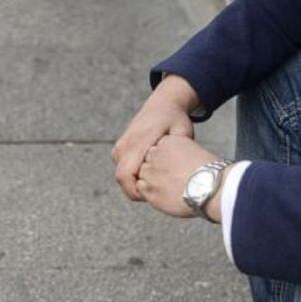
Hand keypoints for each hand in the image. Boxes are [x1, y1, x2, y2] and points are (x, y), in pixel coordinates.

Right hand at [112, 74, 200, 200]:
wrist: (161, 104)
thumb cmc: (175, 120)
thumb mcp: (183, 132)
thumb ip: (178, 151)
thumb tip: (178, 171)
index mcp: (140, 140)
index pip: (126, 174)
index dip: (135, 191)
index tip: (152, 196)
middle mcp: (125, 143)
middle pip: (121, 178)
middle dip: (135, 191)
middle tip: (155, 195)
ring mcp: (119, 146)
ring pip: (120, 176)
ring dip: (134, 184)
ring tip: (154, 182)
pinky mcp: (118, 149)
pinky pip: (121, 170)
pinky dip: (132, 177)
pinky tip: (148, 175)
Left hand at [136, 134, 221, 220]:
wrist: (210, 187)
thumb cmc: (209, 172)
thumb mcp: (193, 153)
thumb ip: (178, 155)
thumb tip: (175, 164)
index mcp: (168, 141)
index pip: (157, 150)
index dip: (165, 161)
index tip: (174, 169)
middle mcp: (156, 154)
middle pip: (148, 161)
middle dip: (156, 170)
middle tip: (171, 180)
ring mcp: (150, 171)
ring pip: (143, 175)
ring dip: (152, 182)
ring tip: (169, 188)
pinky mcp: (148, 189)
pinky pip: (141, 189)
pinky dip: (150, 193)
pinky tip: (164, 195)